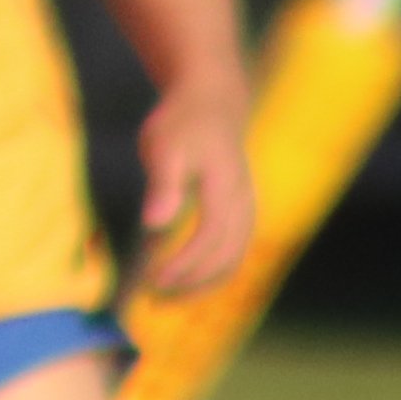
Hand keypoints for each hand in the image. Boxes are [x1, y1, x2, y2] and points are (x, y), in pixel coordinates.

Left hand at [130, 82, 254, 302]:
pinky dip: (213, 270)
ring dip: (204, 283)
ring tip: (166, 298)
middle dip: (191, 283)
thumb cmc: (181, 123)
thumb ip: (162, 186)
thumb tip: (154, 225)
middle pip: (227, 256)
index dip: (183, 264)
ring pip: (235, 257)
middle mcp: (243, 201)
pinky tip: (185, 279)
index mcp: (225, 188)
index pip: (209, 237)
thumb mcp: (164, 147)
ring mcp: (248, 206)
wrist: (212, 101)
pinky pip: (236, 249)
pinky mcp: (243, 209)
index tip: (152, 281)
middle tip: (152, 298)